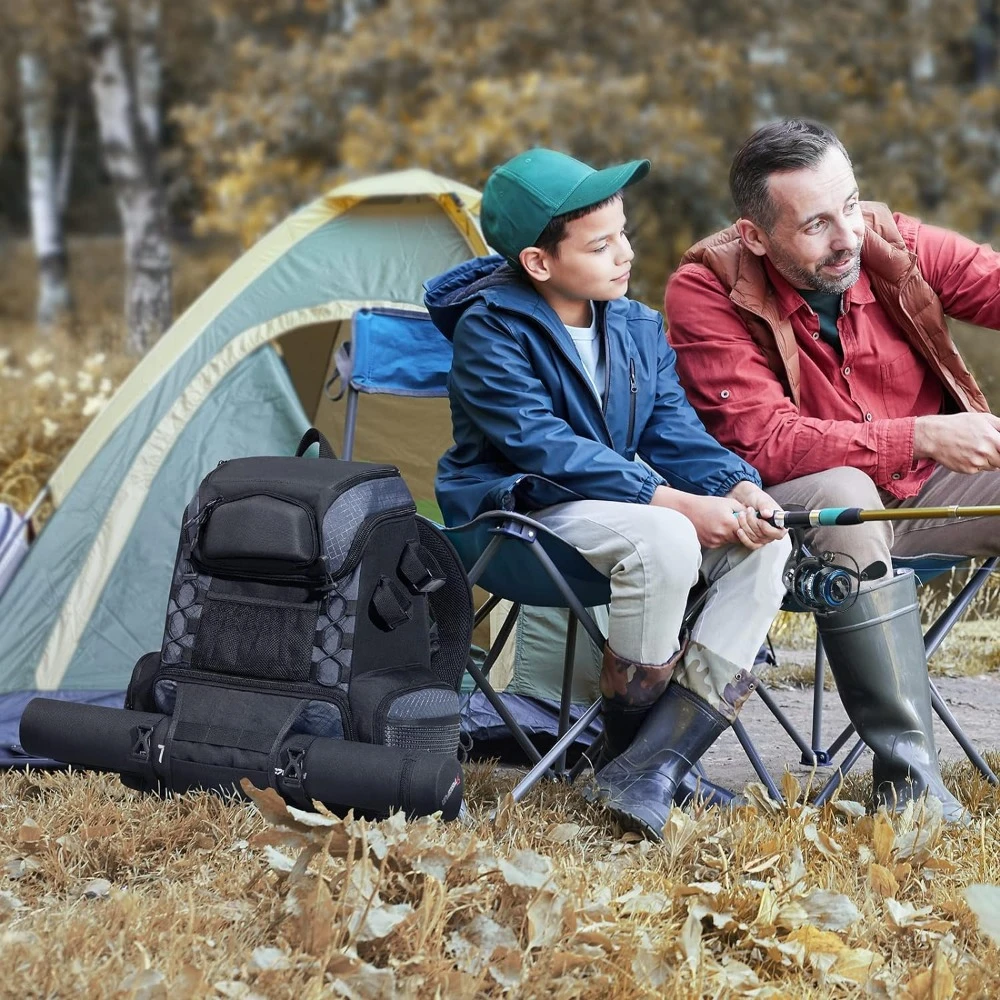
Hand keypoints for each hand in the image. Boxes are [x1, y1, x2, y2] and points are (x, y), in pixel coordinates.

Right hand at [651, 484, 770, 548]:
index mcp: (729, 523)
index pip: (748, 531)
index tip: (750, 524)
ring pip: (730, 541)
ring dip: (731, 534)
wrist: (686, 510)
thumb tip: (755, 516)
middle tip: (736, 523)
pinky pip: (721, 543)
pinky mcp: (709, 545)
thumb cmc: (707, 504)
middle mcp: (722, 535)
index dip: (750, 528)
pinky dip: (721, 537)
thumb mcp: (728, 502)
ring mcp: (715, 541)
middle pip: (740, 538)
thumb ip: (743, 510)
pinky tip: (714, 527)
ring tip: (722, 523)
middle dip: (741, 531)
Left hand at [725, 481, 788, 547]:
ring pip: (755, 539)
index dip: (767, 528)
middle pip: (764, 536)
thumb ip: (766, 506)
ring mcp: (763, 538)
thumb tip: (768, 514)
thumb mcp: (762, 500)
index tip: (760, 520)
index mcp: (780, 523)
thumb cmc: (757, 499)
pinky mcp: (754, 540)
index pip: (778, 534)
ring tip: (742, 514)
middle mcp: (773, 532)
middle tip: (749, 511)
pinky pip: (750, 544)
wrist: (745, 500)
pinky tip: (739, 530)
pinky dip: (743, 537)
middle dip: (753, 523)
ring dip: (746, 526)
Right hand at [913, 413, 999, 473]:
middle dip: (997, 454)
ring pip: (993, 466)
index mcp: (992, 438)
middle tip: (987, 447)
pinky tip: (966, 453)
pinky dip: (976, 463)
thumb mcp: (983, 418)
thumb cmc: (957, 425)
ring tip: (974, 448)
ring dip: (988, 459)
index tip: (998, 447)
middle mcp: (985, 453)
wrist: (933, 436)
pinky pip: (980, 469)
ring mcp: (977, 463)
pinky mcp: (968, 470)